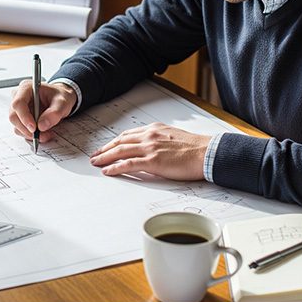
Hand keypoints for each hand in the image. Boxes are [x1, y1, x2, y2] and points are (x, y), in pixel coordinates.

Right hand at [8, 80, 76, 142]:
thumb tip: (42, 125)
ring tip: (46, 134)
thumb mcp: (62, 103)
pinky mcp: (20, 118)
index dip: (24, 117)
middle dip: (27, 129)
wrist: (59, 100)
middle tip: (42, 135)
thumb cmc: (59, 97)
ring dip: (30, 134)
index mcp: (26, 88)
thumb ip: (54, 113)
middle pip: (14, 116)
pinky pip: (20, 130)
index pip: (18, 103)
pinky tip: (42, 133)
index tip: (34, 128)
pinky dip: (30, 135)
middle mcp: (18, 97)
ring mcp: (18, 108)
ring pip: (16, 125)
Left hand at [89, 123, 210, 180]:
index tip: (107, 147)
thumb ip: (160, 140)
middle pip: (120, 142)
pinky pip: (128, 164)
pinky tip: (107, 171)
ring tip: (96, 163)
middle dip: (105, 149)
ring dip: (105, 157)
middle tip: (95, 156)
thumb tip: (152, 149)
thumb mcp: (174, 137)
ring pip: (120, 151)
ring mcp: (150, 148)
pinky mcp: (153, 161)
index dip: (114, 142)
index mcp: (154, 129)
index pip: (128, 135)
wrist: (207, 152)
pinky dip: (115, 167)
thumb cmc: (195, 148)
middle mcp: (150, 136)